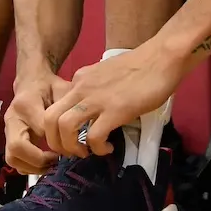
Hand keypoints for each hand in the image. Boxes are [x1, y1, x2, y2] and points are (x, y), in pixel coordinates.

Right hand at [4, 71, 70, 174]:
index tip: (71, 144)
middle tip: (57, 159)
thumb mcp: (63, 90)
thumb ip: (68, 107)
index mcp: (26, 104)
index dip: (56, 140)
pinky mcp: (9, 139)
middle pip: (17, 147)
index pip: (40, 129)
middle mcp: (13, 118)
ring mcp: (8, 130)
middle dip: (39, 159)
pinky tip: (45, 164)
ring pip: (12, 158)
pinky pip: (14, 160)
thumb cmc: (49, 87)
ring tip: (52, 164)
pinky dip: (28, 167)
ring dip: (32, 167)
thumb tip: (78, 130)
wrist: (31, 82)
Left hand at [44, 44, 184, 158]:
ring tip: (86, 153)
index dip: (58, 128)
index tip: (71, 138)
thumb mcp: (107, 74)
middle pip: (49, 118)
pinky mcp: (115, 110)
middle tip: (71, 152)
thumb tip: (94, 109)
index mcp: (79, 79)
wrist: (162, 57)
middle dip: (55, 142)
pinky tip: (108, 149)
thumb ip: (95, 89)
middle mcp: (81, 87)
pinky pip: (94, 136)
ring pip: (64, 127)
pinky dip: (98, 149)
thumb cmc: (141, 65)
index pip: (55, 106)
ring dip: (71, 147)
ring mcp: (97, 98)